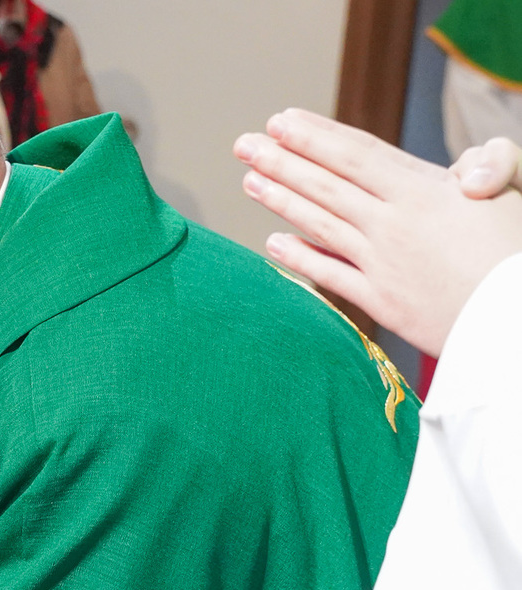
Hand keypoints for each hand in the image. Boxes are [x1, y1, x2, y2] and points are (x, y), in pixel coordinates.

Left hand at [234, 108, 521, 354]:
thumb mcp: (513, 192)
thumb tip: (457, 172)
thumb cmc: (520, 251)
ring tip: (249, 180)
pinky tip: (272, 243)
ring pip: (321, 223)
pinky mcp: (381, 301)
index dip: (316, 137)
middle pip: (327, 184)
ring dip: (281, 200)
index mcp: (426, 191)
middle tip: (243, 144)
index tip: (281, 121)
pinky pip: (329, 274)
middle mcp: (395, 223)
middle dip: (283, 160)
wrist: (518, 320)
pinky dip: (299, 257)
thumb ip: (485, 165)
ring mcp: (383, 263)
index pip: (357, 154)